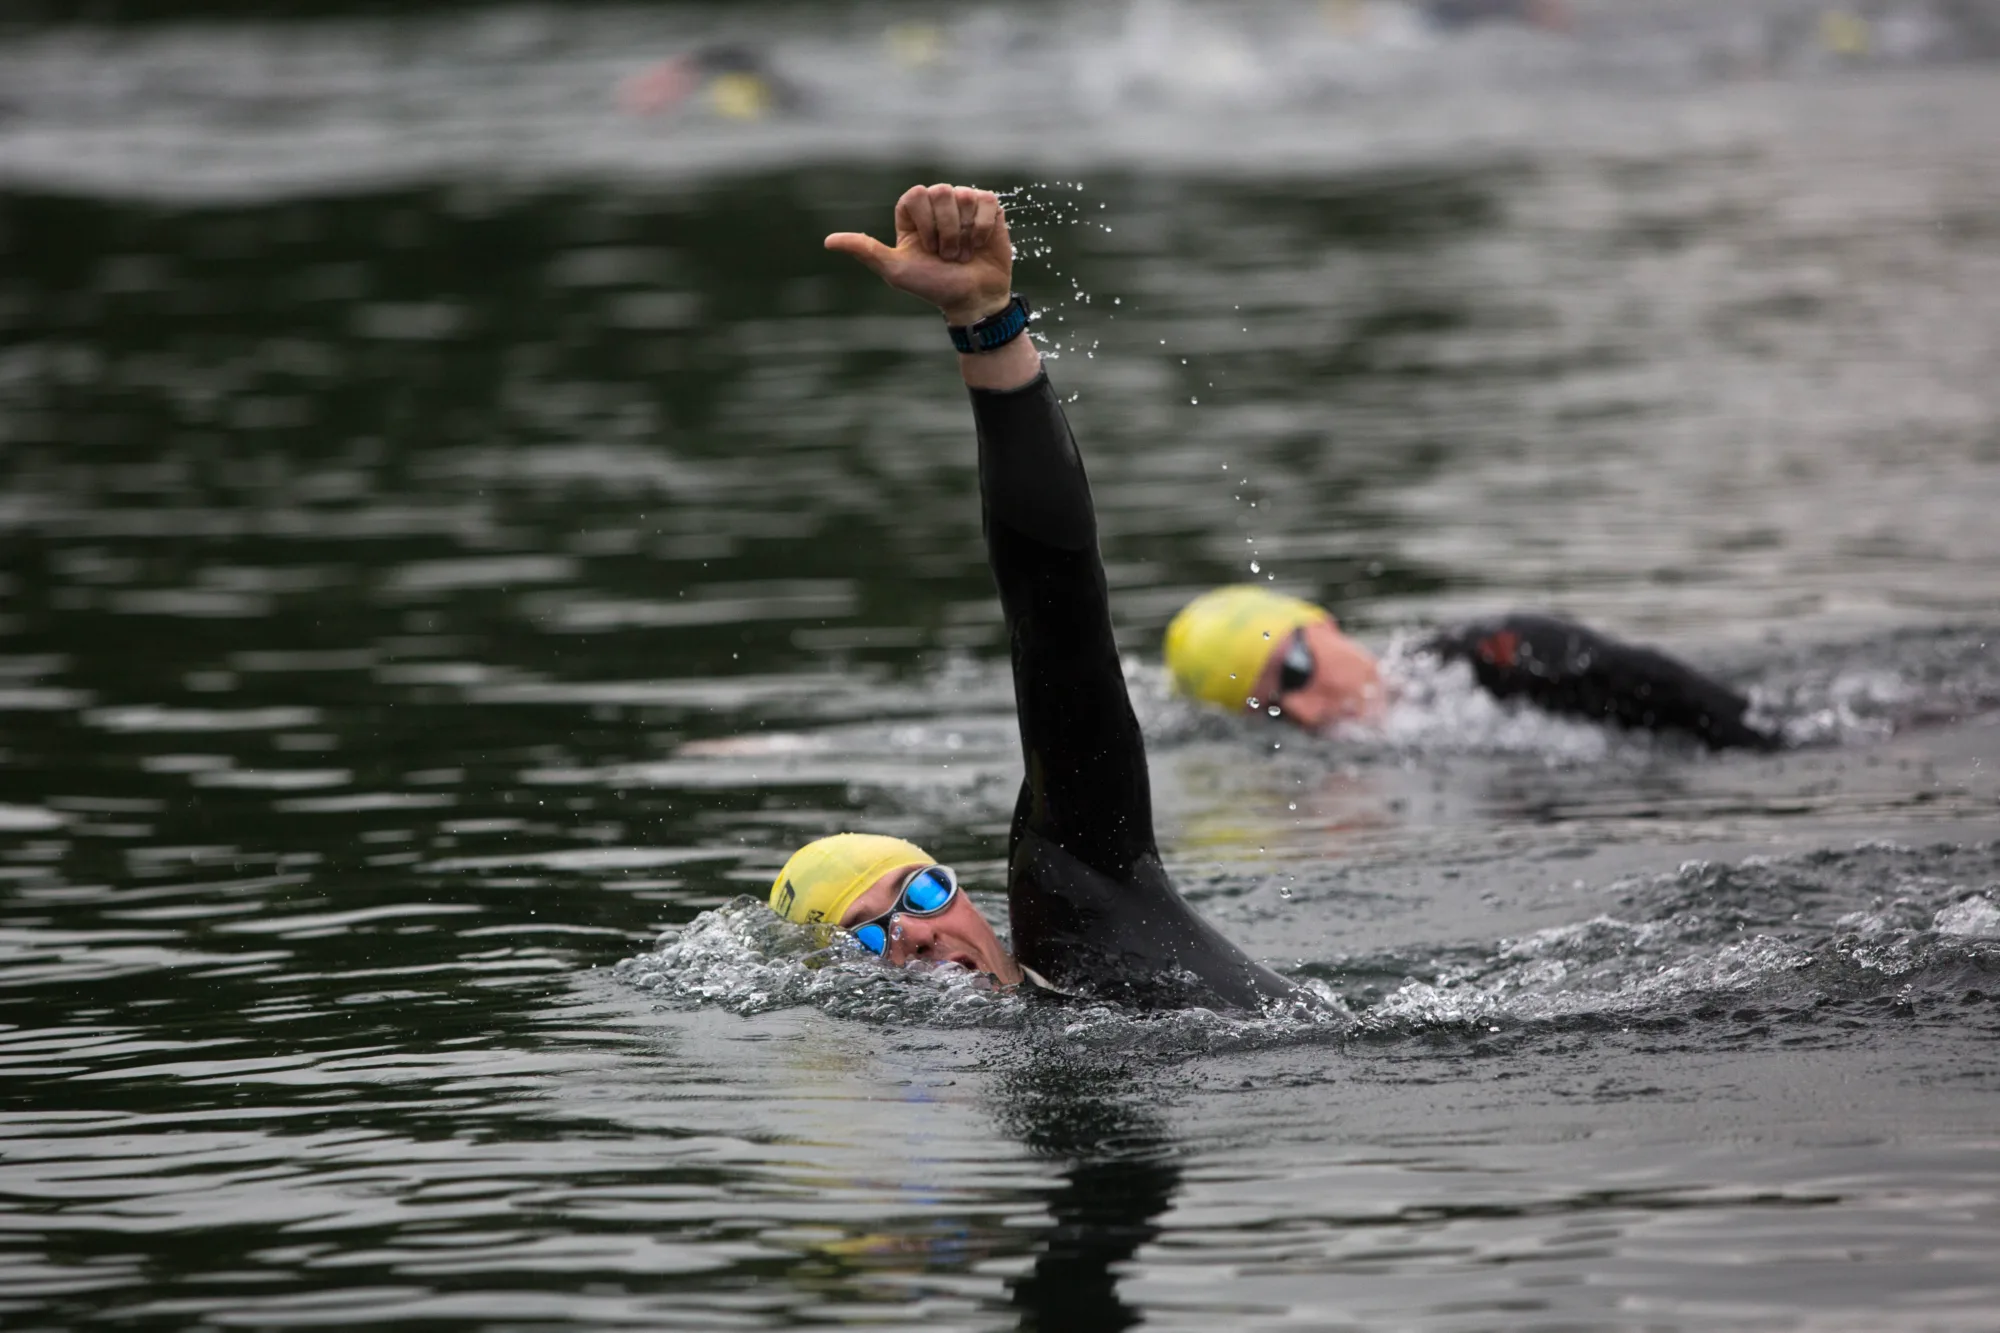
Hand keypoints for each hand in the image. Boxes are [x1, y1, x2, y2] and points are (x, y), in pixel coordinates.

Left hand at [825, 184, 1011, 326]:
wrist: (972, 299)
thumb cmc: (933, 286)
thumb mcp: (896, 270)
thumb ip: (866, 251)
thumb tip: (828, 242)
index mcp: (913, 214)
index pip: (916, 195)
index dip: (925, 222)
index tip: (927, 248)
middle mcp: (937, 205)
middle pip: (941, 192)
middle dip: (945, 230)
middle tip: (946, 255)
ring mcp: (963, 205)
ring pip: (964, 196)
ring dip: (964, 233)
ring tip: (963, 252)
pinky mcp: (988, 209)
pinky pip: (986, 201)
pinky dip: (983, 227)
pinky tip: (979, 244)